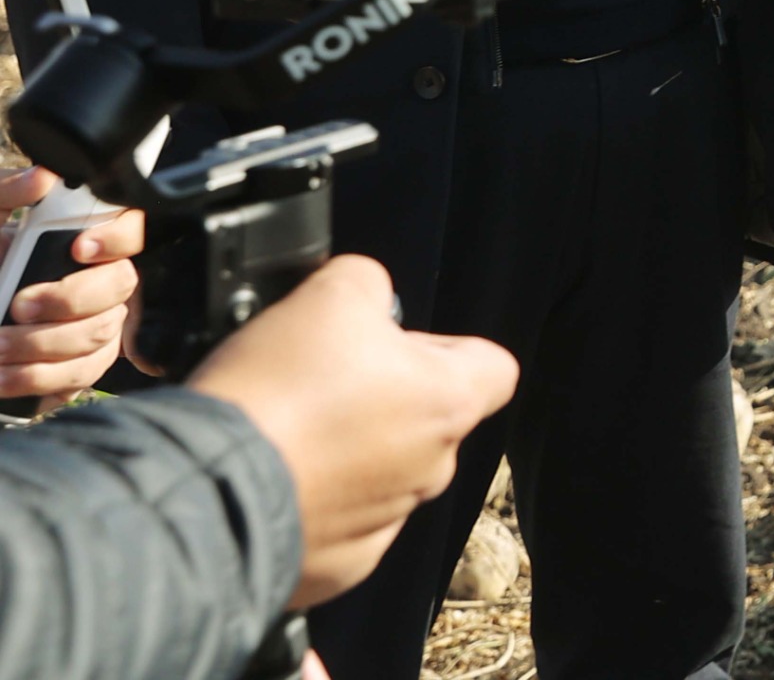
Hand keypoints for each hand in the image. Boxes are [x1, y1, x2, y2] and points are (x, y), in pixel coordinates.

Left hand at [0, 167, 143, 405]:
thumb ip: (7, 190)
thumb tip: (42, 177)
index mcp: (87, 239)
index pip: (133, 228)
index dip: (118, 238)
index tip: (78, 248)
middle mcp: (101, 279)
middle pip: (121, 286)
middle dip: (69, 299)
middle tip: (20, 305)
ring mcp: (97, 323)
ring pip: (99, 336)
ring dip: (43, 346)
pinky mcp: (80, 365)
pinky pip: (80, 376)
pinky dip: (39, 379)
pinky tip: (4, 375)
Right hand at [190, 255, 517, 608]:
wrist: (200, 492)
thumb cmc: (277, 394)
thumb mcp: (330, 294)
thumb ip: (367, 284)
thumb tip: (368, 299)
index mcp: (446, 404)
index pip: (493, 369)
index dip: (449, 348)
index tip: (399, 345)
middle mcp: (430, 470)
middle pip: (427, 420)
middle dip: (383, 397)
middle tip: (321, 381)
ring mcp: (383, 526)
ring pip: (380, 474)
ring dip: (345, 450)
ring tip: (285, 428)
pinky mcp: (335, 568)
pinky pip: (336, 524)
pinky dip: (311, 501)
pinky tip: (270, 477)